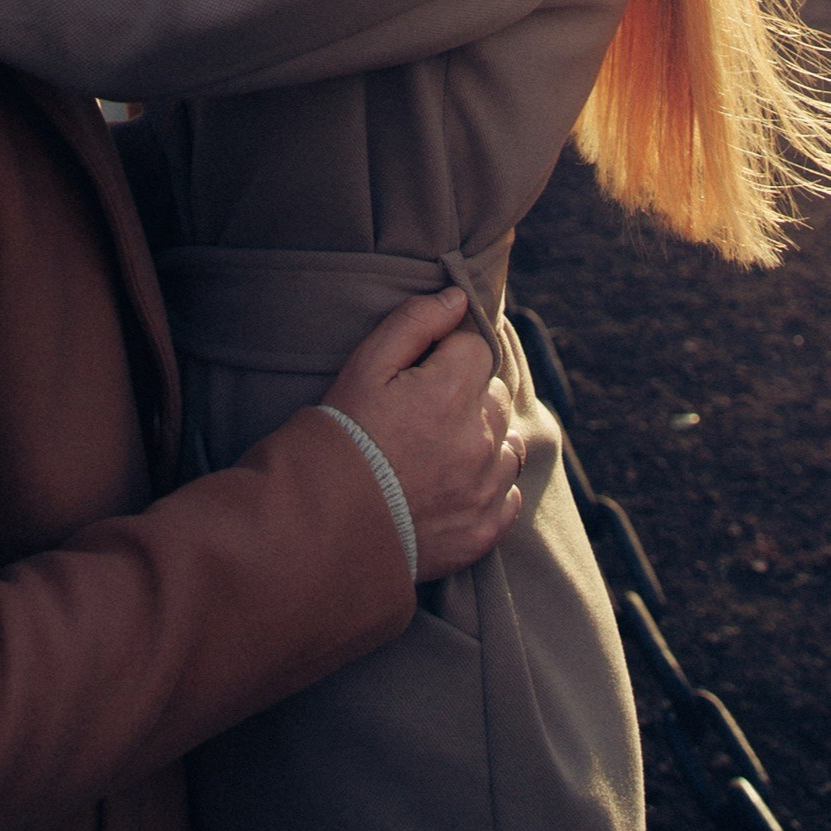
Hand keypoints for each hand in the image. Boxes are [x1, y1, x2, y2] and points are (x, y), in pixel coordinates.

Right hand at [323, 288, 524, 581]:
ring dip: (483, 440)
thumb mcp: (363, 366)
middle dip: (466, 395)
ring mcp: (484, 490)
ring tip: (437, 450)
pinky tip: (455, 486)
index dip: (447, 354)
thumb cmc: (340, 436)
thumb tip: (458, 298)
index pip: (476, 349)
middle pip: (493, 396)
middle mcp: (479, 441)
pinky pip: (508, 496)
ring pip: (507, 444)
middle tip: (420, 413)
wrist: (323, 526)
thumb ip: (414, 323)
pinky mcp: (482, 531)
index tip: (418, 372)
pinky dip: (490, 487)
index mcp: (451, 394)